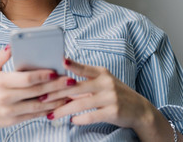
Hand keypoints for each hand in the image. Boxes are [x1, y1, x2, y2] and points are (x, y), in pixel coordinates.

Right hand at [0, 46, 68, 141]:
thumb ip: (1, 57)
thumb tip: (12, 46)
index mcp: (0, 82)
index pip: (25, 79)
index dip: (42, 75)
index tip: (55, 72)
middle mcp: (5, 97)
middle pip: (35, 91)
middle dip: (55, 86)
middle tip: (70, 81)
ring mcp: (10, 111)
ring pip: (38, 106)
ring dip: (55, 100)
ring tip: (69, 94)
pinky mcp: (12, 121)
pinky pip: (34, 115)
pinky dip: (47, 110)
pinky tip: (57, 105)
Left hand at [44, 59, 182, 141]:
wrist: (140, 110)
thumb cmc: (114, 94)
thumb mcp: (102, 83)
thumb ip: (84, 82)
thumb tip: (61, 84)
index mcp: (101, 73)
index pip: (83, 68)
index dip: (72, 64)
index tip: (60, 61)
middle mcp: (106, 83)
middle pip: (76, 88)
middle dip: (56, 93)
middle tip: (42, 98)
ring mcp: (110, 97)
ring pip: (81, 104)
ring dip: (64, 110)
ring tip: (51, 114)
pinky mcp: (113, 111)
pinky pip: (92, 116)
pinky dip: (80, 119)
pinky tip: (72, 121)